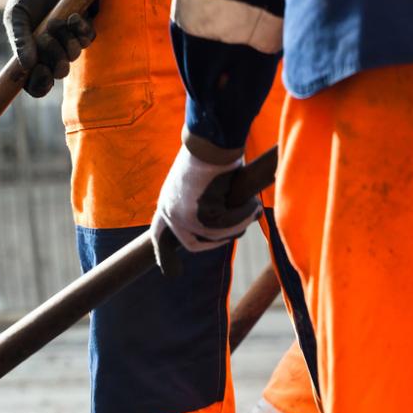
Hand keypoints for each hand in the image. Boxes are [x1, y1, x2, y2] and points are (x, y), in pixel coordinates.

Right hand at [5, 0, 95, 98]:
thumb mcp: (15, 17)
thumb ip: (19, 40)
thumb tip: (26, 65)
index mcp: (31, 58)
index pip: (37, 86)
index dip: (40, 84)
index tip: (41, 70)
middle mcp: (50, 54)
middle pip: (60, 72)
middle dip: (56, 58)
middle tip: (47, 38)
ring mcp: (67, 42)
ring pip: (74, 55)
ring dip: (67, 39)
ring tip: (57, 21)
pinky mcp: (82, 29)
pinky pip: (88, 39)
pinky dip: (81, 29)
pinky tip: (73, 17)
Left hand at [150, 143, 261, 277]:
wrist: (212, 140)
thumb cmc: (213, 152)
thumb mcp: (204, 181)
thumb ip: (206, 203)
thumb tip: (230, 225)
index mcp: (167, 201)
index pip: (159, 235)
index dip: (164, 254)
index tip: (170, 272)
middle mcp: (169, 211)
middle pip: (192, 243)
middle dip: (217, 241)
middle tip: (239, 229)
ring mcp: (182, 216)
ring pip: (215, 235)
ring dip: (238, 222)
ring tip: (253, 207)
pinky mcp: (199, 216)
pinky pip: (227, 227)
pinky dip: (244, 216)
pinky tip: (253, 204)